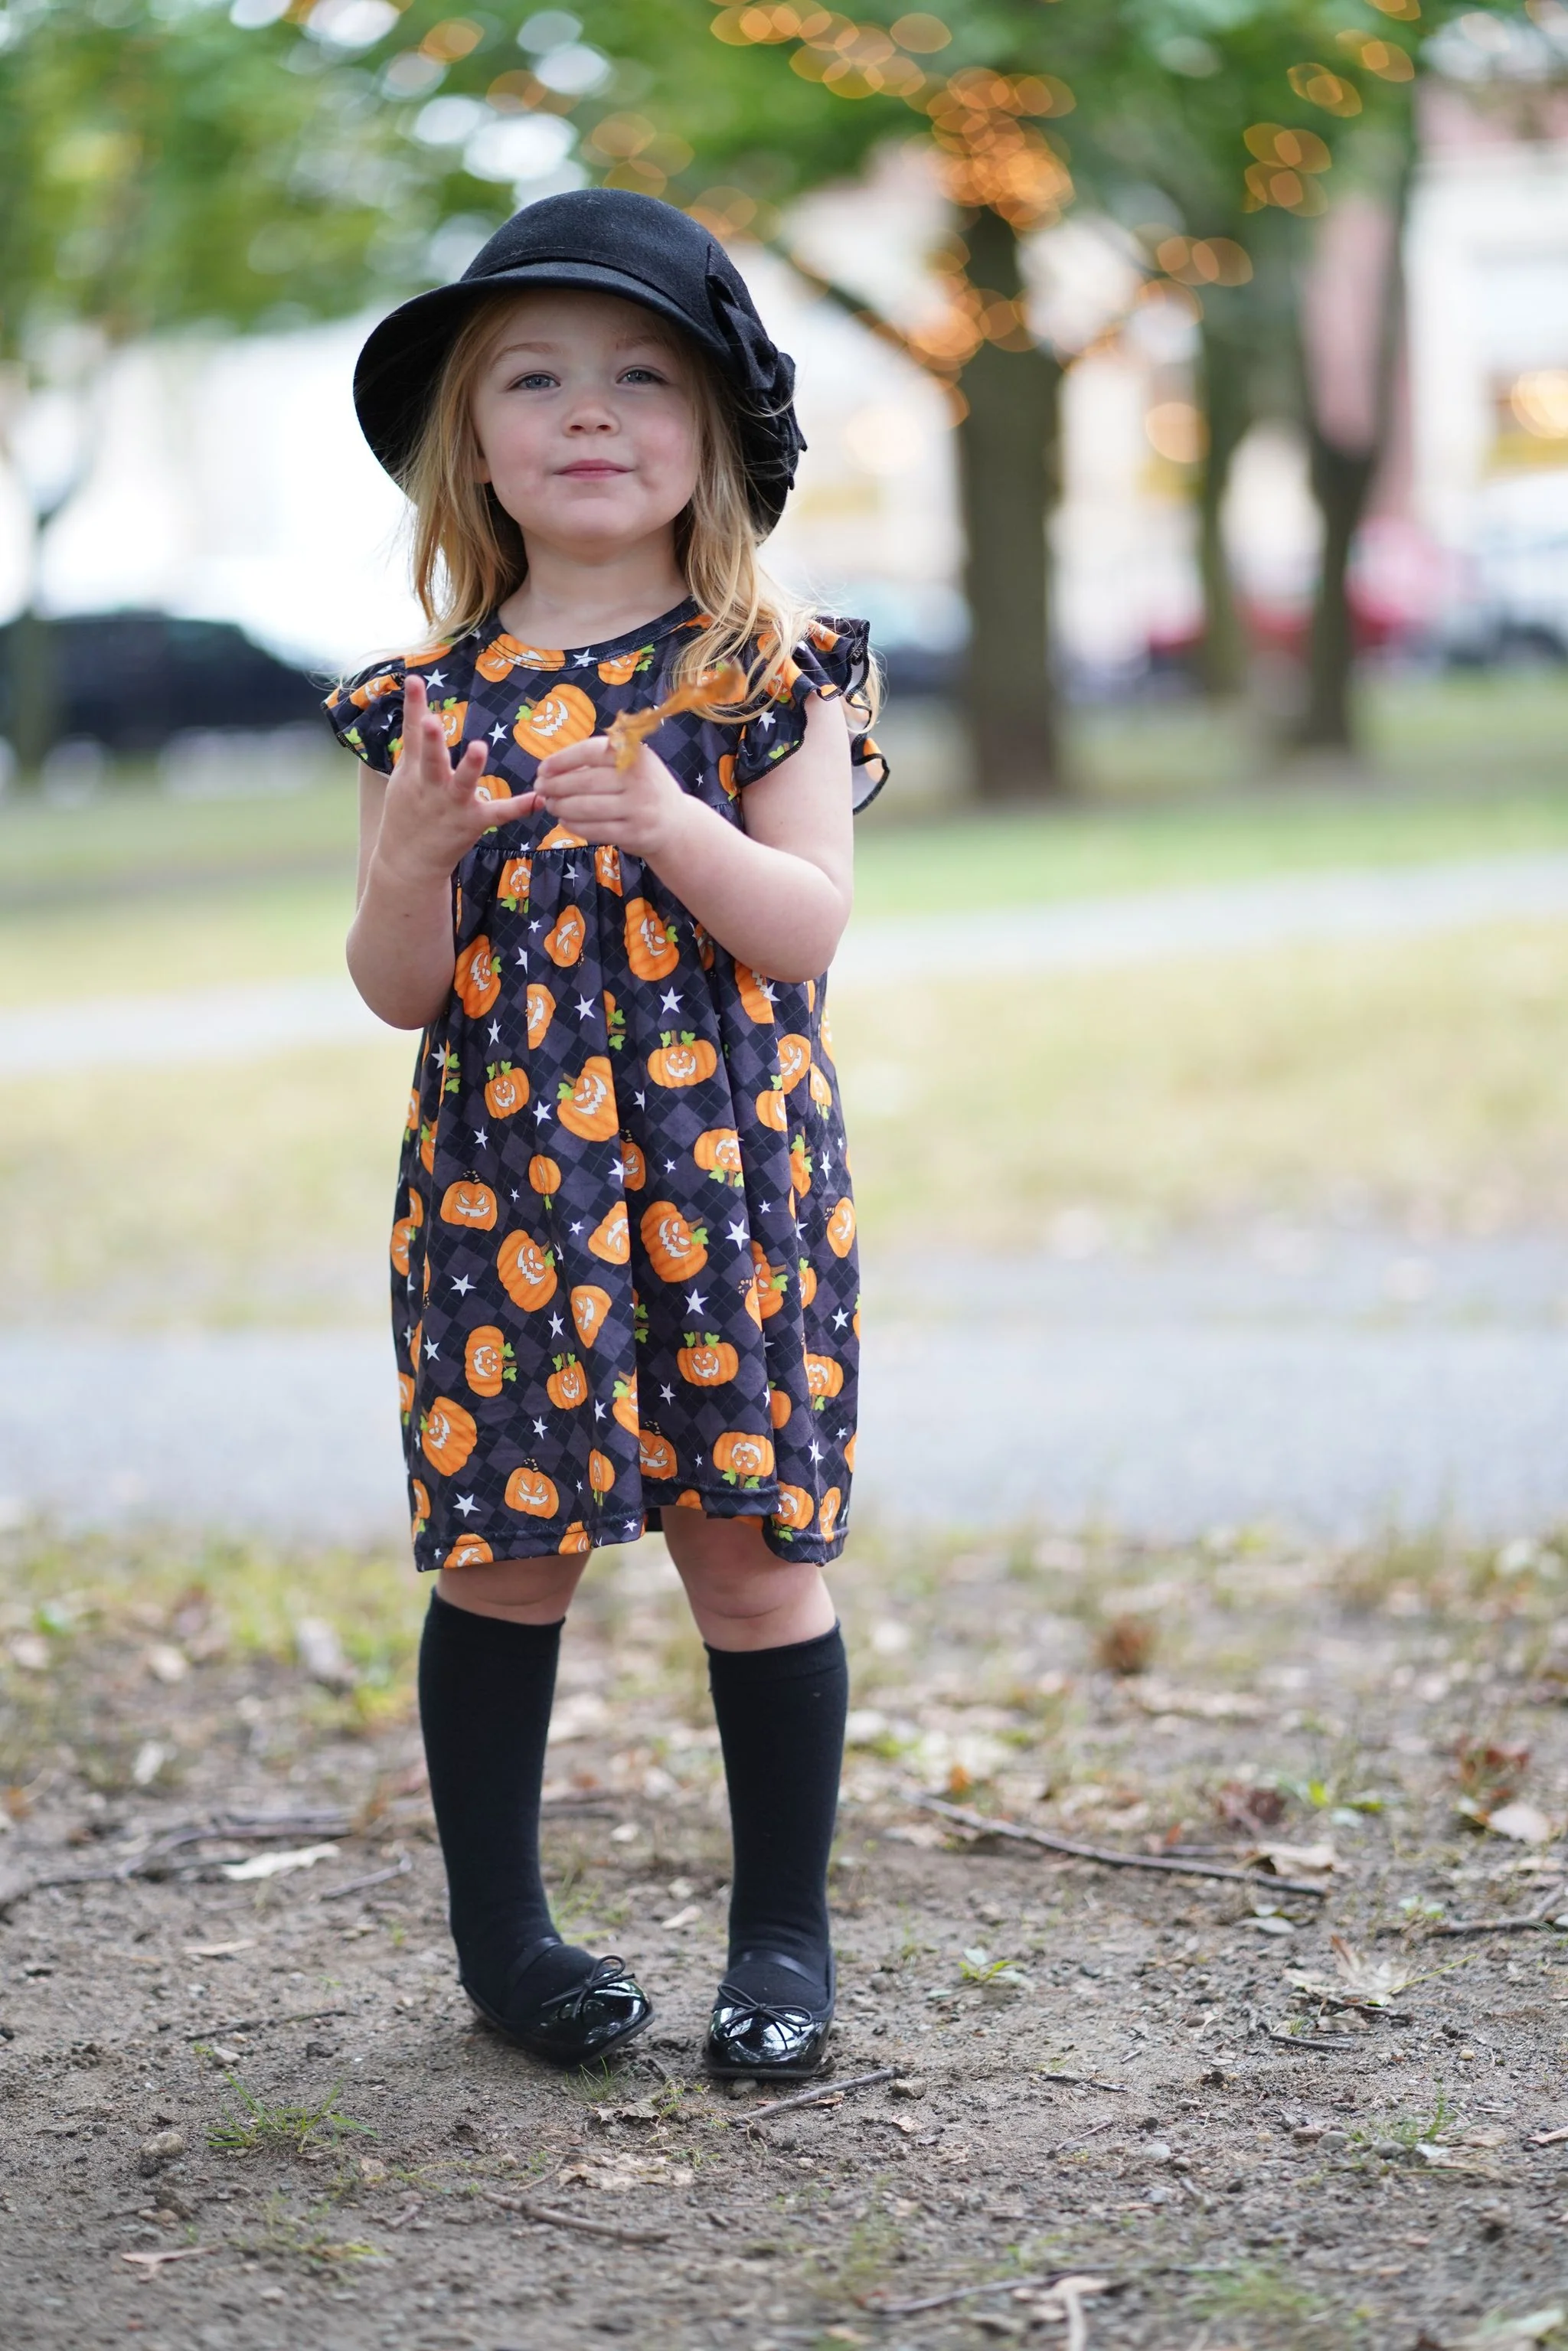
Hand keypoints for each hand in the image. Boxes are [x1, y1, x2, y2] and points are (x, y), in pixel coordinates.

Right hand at [374, 672, 539, 881]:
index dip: (413, 706)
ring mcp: (452, 805)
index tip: (413, 679)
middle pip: (430, 760)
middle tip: (433, 720)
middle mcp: (431, 786)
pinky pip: (498, 814)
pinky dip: (518, 808)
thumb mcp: (404, 776)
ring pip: (461, 784)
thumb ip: (415, 743)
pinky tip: (538, 799)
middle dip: (431, 741)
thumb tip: (420, 706)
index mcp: (413, 771)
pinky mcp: (471, 824)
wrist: (407, 862)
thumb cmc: (408, 812)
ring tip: (480, 748)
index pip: (412, 733)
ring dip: (470, 767)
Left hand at [532, 733, 691, 862]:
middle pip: (585, 782)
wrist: (676, 824)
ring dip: (561, 807)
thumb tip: (552, 768)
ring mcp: (638, 809)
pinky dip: (574, 826)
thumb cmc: (644, 789)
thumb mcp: (633, 764)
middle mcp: (640, 780)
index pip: (591, 751)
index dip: (562, 760)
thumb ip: (601, 760)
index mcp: (637, 755)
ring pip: (586, 808)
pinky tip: (565, 821)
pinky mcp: (633, 834)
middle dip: (556, 786)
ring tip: (550, 805)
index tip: (543, 769)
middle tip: (541, 789)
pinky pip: (594, 830)